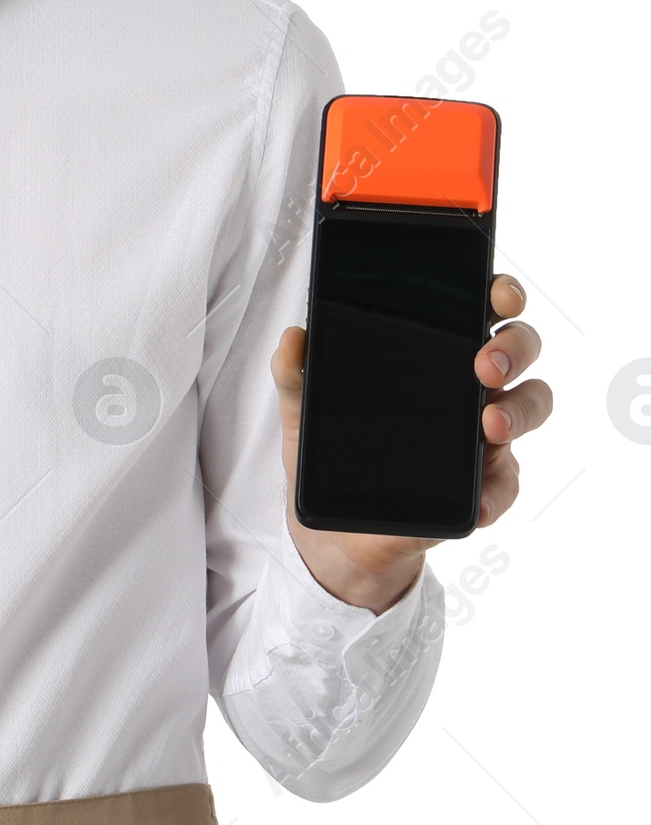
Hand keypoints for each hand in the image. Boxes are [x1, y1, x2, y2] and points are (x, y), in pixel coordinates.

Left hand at [271, 273, 551, 613]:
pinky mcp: (485, 484)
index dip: (499, 294)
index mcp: (435, 351)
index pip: (478, 308)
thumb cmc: (332, 451)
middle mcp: (469, 386)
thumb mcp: (303, 408)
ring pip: (530, 405)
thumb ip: (296, 372)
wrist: (337, 530)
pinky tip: (481, 501)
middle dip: (514, 348)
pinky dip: (497, 491)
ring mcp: (484, 434)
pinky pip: (507, 482)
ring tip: (490, 424)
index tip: (497, 294)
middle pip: (518, 349)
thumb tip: (293, 338)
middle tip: (485, 364)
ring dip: (520, 410)